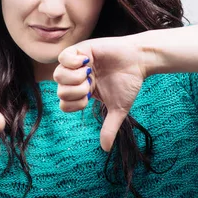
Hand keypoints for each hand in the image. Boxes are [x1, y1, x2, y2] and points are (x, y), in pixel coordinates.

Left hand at [54, 35, 146, 151]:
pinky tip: (87, 63)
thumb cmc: (129, 82)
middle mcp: (76, 77)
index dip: (74, 104)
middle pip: (59, 91)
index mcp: (82, 91)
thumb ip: (109, 127)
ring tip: (89, 74)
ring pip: (58, 75)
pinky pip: (63, 57)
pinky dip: (72, 63)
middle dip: (76, 92)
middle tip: (91, 85)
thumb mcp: (118, 108)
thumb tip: (105, 149)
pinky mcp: (81, 49)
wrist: (139, 61)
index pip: (63, 103)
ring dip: (74, 79)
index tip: (90, 99)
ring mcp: (77, 62)